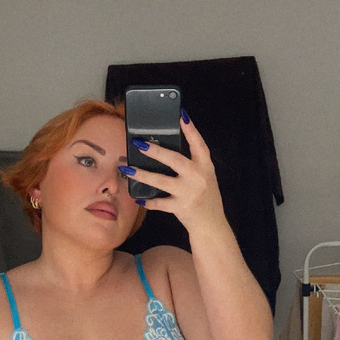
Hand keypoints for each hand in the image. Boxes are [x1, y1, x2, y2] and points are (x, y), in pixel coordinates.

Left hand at [119, 114, 227, 233]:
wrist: (211, 224)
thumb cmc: (205, 197)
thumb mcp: (205, 177)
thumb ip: (192, 164)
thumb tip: (165, 151)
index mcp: (206, 166)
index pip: (199, 144)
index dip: (190, 129)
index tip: (181, 115)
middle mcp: (198, 177)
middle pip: (175, 160)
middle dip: (156, 151)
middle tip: (140, 143)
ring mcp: (188, 193)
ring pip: (161, 181)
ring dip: (142, 174)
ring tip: (127, 169)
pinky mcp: (180, 207)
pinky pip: (159, 203)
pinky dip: (148, 201)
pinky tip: (138, 198)